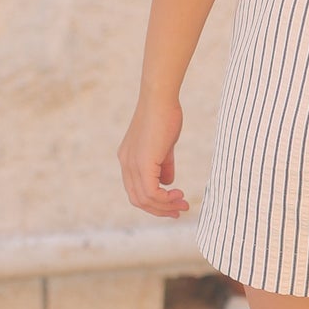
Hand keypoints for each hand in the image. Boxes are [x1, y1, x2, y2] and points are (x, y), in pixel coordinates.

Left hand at [118, 93, 188, 217]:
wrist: (160, 99)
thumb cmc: (165, 116)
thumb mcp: (164, 145)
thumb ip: (164, 165)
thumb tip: (168, 182)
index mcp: (128, 159)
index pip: (136, 190)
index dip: (154, 201)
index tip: (174, 203)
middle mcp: (126, 164)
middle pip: (138, 199)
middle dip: (160, 209)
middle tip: (181, 210)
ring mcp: (131, 165)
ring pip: (144, 199)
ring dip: (165, 206)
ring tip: (183, 204)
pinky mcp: (142, 163)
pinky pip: (151, 192)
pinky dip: (165, 198)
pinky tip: (178, 194)